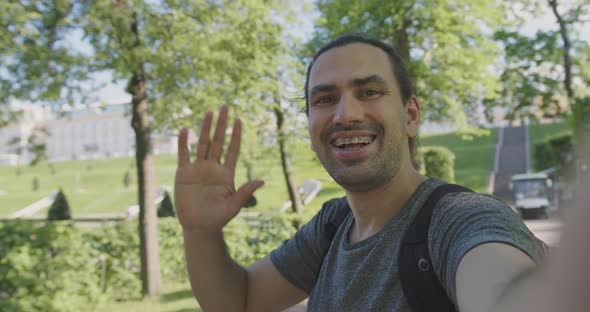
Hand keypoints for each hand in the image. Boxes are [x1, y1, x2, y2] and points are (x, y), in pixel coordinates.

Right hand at [174, 105, 263, 232]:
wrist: (199, 227)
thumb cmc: (218, 218)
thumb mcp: (234, 205)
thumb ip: (245, 192)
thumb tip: (261, 181)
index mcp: (226, 174)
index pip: (232, 150)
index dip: (236, 135)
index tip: (239, 120)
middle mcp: (213, 168)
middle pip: (218, 142)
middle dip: (221, 125)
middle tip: (225, 107)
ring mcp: (198, 169)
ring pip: (202, 144)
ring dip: (205, 128)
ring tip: (209, 112)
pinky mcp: (184, 173)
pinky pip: (184, 155)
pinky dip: (184, 143)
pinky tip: (185, 130)